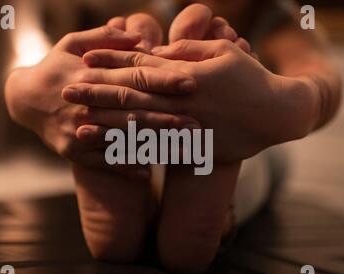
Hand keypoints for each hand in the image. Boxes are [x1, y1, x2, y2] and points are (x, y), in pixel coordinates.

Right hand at [5, 25, 198, 177]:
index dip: (162, 80)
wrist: (23, 98)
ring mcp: (77, 131)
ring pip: (122, 139)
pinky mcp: (72, 152)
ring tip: (183, 148)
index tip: (190, 82)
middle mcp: (85, 105)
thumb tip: (138, 35)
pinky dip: (124, 167)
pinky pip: (102, 162)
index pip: (132, 78)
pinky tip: (148, 170)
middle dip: (166, 117)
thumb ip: (105, 38)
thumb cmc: (55, 66)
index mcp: (89, 76)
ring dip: (153, 145)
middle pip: (132, 112)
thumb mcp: (73, 44)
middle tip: (197, 122)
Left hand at [65, 38, 317, 163]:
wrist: (276, 115)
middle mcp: (181, 102)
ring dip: (107, 125)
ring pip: (139, 126)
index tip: (83, 61)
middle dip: (96, 93)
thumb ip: (187, 52)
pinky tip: (112, 152)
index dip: (110, 64)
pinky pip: (158, 151)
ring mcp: (186, 128)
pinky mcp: (192, 148)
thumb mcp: (223, 52)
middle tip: (67, 90)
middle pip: (131, 97)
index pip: (139, 68)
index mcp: (186, 76)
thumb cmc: (250, 78)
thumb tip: (156, 52)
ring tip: (78, 124)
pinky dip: (134, 151)